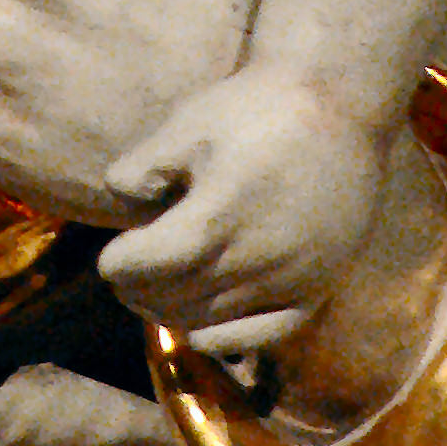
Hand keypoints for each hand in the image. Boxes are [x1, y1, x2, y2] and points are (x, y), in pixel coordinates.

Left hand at [100, 68, 386, 352]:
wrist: (338, 104)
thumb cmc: (256, 109)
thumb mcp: (187, 124)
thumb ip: (144, 167)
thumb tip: (119, 202)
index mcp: (218, 216)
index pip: (152, 265)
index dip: (121, 266)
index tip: (107, 260)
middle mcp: (258, 259)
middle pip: (180, 296)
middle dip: (141, 291)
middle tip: (123, 279)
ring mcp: (294, 279)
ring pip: (216, 320)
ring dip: (174, 314)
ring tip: (152, 295)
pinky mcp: (321, 287)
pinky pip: (267, 334)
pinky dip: (227, 340)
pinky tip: (202, 334)